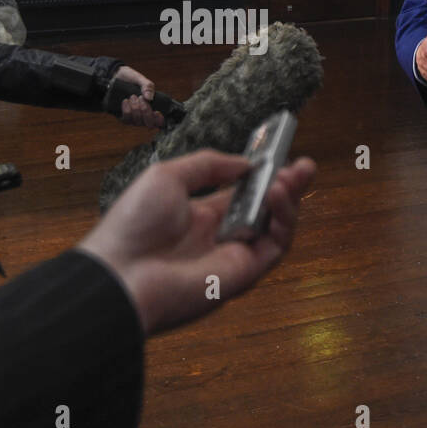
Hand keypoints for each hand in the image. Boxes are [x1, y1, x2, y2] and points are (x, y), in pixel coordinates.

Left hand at [77, 149, 316, 335]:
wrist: (122, 274)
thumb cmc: (134, 225)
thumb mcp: (168, 176)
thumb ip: (208, 165)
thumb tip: (245, 163)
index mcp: (198, 216)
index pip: (240, 193)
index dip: (260, 175)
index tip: (277, 153)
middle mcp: (219, 237)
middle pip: (263, 210)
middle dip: (285, 185)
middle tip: (304, 164)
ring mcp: (232, 256)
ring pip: (274, 227)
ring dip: (289, 199)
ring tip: (298, 173)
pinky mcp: (244, 274)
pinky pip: (274, 245)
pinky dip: (283, 219)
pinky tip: (278, 193)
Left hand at [112, 64, 165, 128]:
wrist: (114, 77)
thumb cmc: (130, 79)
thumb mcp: (140, 79)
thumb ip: (147, 86)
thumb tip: (149, 98)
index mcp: (152, 107)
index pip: (159, 121)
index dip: (160, 120)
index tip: (156, 111)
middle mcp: (143, 116)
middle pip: (149, 123)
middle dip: (146, 112)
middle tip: (141, 98)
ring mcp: (133, 118)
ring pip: (138, 121)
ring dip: (136, 109)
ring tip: (133, 96)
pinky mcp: (123, 118)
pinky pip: (127, 119)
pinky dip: (127, 110)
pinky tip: (125, 101)